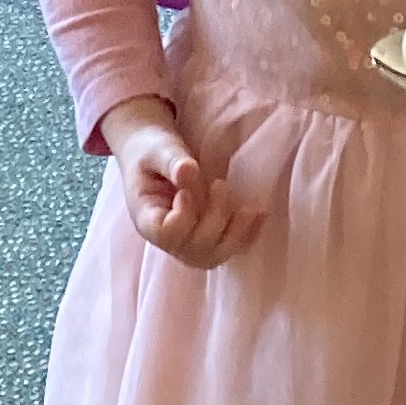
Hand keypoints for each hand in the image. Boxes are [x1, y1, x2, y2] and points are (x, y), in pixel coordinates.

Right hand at [100, 97, 264, 266]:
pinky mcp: (208, 237)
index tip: (186, 190)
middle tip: (220, 185)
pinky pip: (229, 248)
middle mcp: (166, 238)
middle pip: (193, 250)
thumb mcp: (156, 148)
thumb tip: (188, 170)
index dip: (183, 216)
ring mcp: (187, 242)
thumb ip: (170, 161)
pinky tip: (260, 214)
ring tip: (249, 209)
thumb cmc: (151, 151)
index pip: (165, 234)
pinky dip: (248, 234)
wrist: (156, 155)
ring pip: (213, 255)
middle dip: (214, 220)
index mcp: (146, 217)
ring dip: (236, 234)